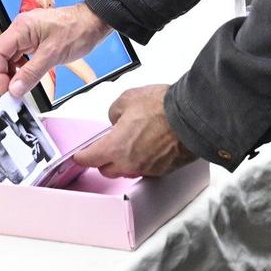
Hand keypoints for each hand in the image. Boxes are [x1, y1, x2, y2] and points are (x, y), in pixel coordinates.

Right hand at [0, 4, 113, 100]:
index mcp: (21, 28)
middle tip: (12, 92)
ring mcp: (27, 34)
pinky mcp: (34, 40)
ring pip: (9, 57)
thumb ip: (31, 73)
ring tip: (20, 87)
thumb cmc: (78, 29)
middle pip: (0, 55)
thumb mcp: (53, 55)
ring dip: (12, 74)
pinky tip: (28, 77)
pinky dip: (21, 69)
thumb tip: (14, 89)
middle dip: (3, 75)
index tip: (6, 90)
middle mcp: (20, 29)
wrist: (94, 22)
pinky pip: (20, 57)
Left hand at [73, 85, 192, 178]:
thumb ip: (114, 112)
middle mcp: (128, 163)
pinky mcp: (162, 170)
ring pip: (126, 171)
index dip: (82, 156)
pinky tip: (148, 148)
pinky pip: (145, 169)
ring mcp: (146, 169)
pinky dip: (143, 161)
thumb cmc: (160, 108)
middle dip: (103, 160)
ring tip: (130, 147)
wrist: (191, 118)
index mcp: (114, 147)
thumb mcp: (127, 99)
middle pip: (106, 170)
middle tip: (107, 147)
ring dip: (123, 162)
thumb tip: (117, 120)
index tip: (80, 155)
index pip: (89, 159)